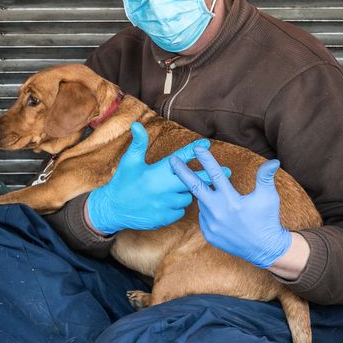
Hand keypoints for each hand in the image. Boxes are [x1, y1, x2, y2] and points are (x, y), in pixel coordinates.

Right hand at [86, 123, 225, 234]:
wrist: (113, 209)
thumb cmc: (122, 182)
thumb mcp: (129, 162)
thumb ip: (138, 143)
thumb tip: (137, 124)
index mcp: (157, 172)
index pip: (179, 159)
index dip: (193, 150)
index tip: (207, 144)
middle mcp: (163, 188)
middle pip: (194, 180)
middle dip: (210, 176)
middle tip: (229, 171)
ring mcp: (165, 204)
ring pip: (187, 197)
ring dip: (184, 193)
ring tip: (171, 190)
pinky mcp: (165, 218)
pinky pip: (179, 211)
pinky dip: (176, 207)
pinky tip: (166, 203)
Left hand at [169, 148, 292, 268]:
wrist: (265, 249)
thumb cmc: (267, 220)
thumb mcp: (269, 197)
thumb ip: (265, 177)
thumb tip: (273, 160)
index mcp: (231, 201)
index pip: (216, 175)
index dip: (206, 160)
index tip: (197, 148)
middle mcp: (218, 213)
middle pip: (195, 187)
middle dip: (182, 172)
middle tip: (172, 160)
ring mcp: (211, 225)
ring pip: (202, 203)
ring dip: (205, 195)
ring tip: (218, 197)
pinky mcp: (209, 235)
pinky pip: (203, 217)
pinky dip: (208, 211)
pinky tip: (220, 213)